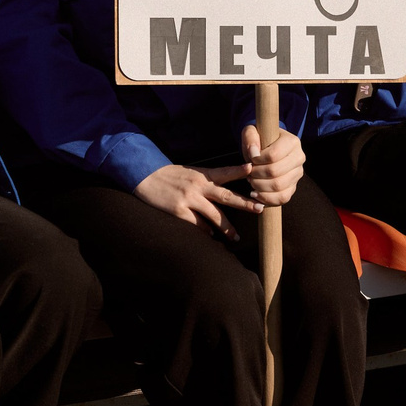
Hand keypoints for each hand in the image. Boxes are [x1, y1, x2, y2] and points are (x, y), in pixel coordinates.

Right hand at [136, 161, 262, 234]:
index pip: (225, 172)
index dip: (239, 170)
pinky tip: (211, 235)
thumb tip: (226, 197)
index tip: (253, 168)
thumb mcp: (192, 172)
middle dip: (245, 203)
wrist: (146, 177)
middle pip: (226, 196)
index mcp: (203, 174)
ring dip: (227, 228)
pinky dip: (205, 230)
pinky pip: (197, 224)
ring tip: (236, 237)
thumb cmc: (172, 175)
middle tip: (260, 209)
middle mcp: (198, 186)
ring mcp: (189, 199)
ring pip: (214, 216)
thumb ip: (209, 181)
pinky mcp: (178, 211)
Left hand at [237, 124, 304, 204]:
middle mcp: (299, 157)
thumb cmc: (260, 140)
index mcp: (292, 142)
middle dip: (256, 174)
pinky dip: (266, 198)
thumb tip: (254, 153)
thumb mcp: (252, 132)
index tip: (251, 159)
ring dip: (259, 186)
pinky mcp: (293, 187)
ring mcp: (298, 174)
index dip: (257, 160)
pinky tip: (256, 193)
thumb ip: (250, 137)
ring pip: (278, 186)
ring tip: (251, 181)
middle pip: (275, 172)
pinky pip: (282, 198)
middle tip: (249, 172)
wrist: (268, 149)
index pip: (273, 155)